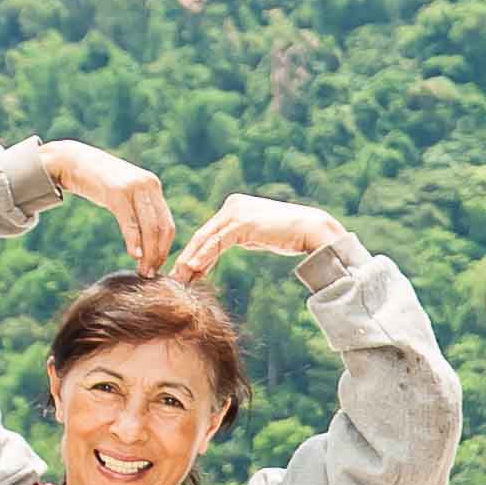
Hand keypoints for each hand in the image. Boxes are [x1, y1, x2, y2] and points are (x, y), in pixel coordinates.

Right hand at [37, 140, 172, 273]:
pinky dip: (134, 241)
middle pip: (161, 228)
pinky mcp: (118, 192)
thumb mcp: (125, 192)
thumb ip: (139, 208)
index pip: (167, 223)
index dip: (165, 248)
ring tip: (143, 270)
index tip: (158, 266)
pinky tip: (134, 255)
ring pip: (149, 227)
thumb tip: (150, 238)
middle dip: (158, 254)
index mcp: (153, 186)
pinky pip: (130, 222)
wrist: (73, 161)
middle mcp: (148, 185)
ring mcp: (134, 187)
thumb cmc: (99, 181)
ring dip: (148, 253)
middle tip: (151, 274)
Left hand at [170, 193, 351, 283]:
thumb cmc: (290, 235)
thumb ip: (241, 237)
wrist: (313, 229)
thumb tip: (226, 247)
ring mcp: (236, 212)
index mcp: (234, 207)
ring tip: (178, 278)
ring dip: (190, 260)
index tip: (183, 272)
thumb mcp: (257, 236)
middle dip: (187, 258)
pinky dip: (205, 256)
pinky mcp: (242, 223)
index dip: (194, 253)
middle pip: (203, 235)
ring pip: (206, 239)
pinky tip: (193, 269)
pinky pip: (218, 242)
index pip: (208, 233)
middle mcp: (231, 206)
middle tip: (173, 278)